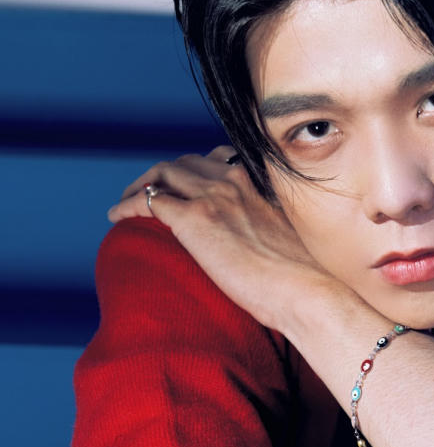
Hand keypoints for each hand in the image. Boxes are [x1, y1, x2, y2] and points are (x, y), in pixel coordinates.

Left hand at [108, 146, 345, 333]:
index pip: (216, 158)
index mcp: (257, 181)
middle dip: (160, 174)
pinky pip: (149, 201)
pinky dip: (128, 205)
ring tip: (125, 202)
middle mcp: (234, 180)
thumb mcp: (283, 234)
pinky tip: (117, 217)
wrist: (304, 289)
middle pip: (184, 162)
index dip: (193, 169)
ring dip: (139, 185)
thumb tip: (251, 238)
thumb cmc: (300, 275)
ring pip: (162, 174)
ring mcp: (213, 197)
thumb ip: (263, 222)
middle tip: (146, 192)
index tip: (182, 184)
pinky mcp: (195, 220)